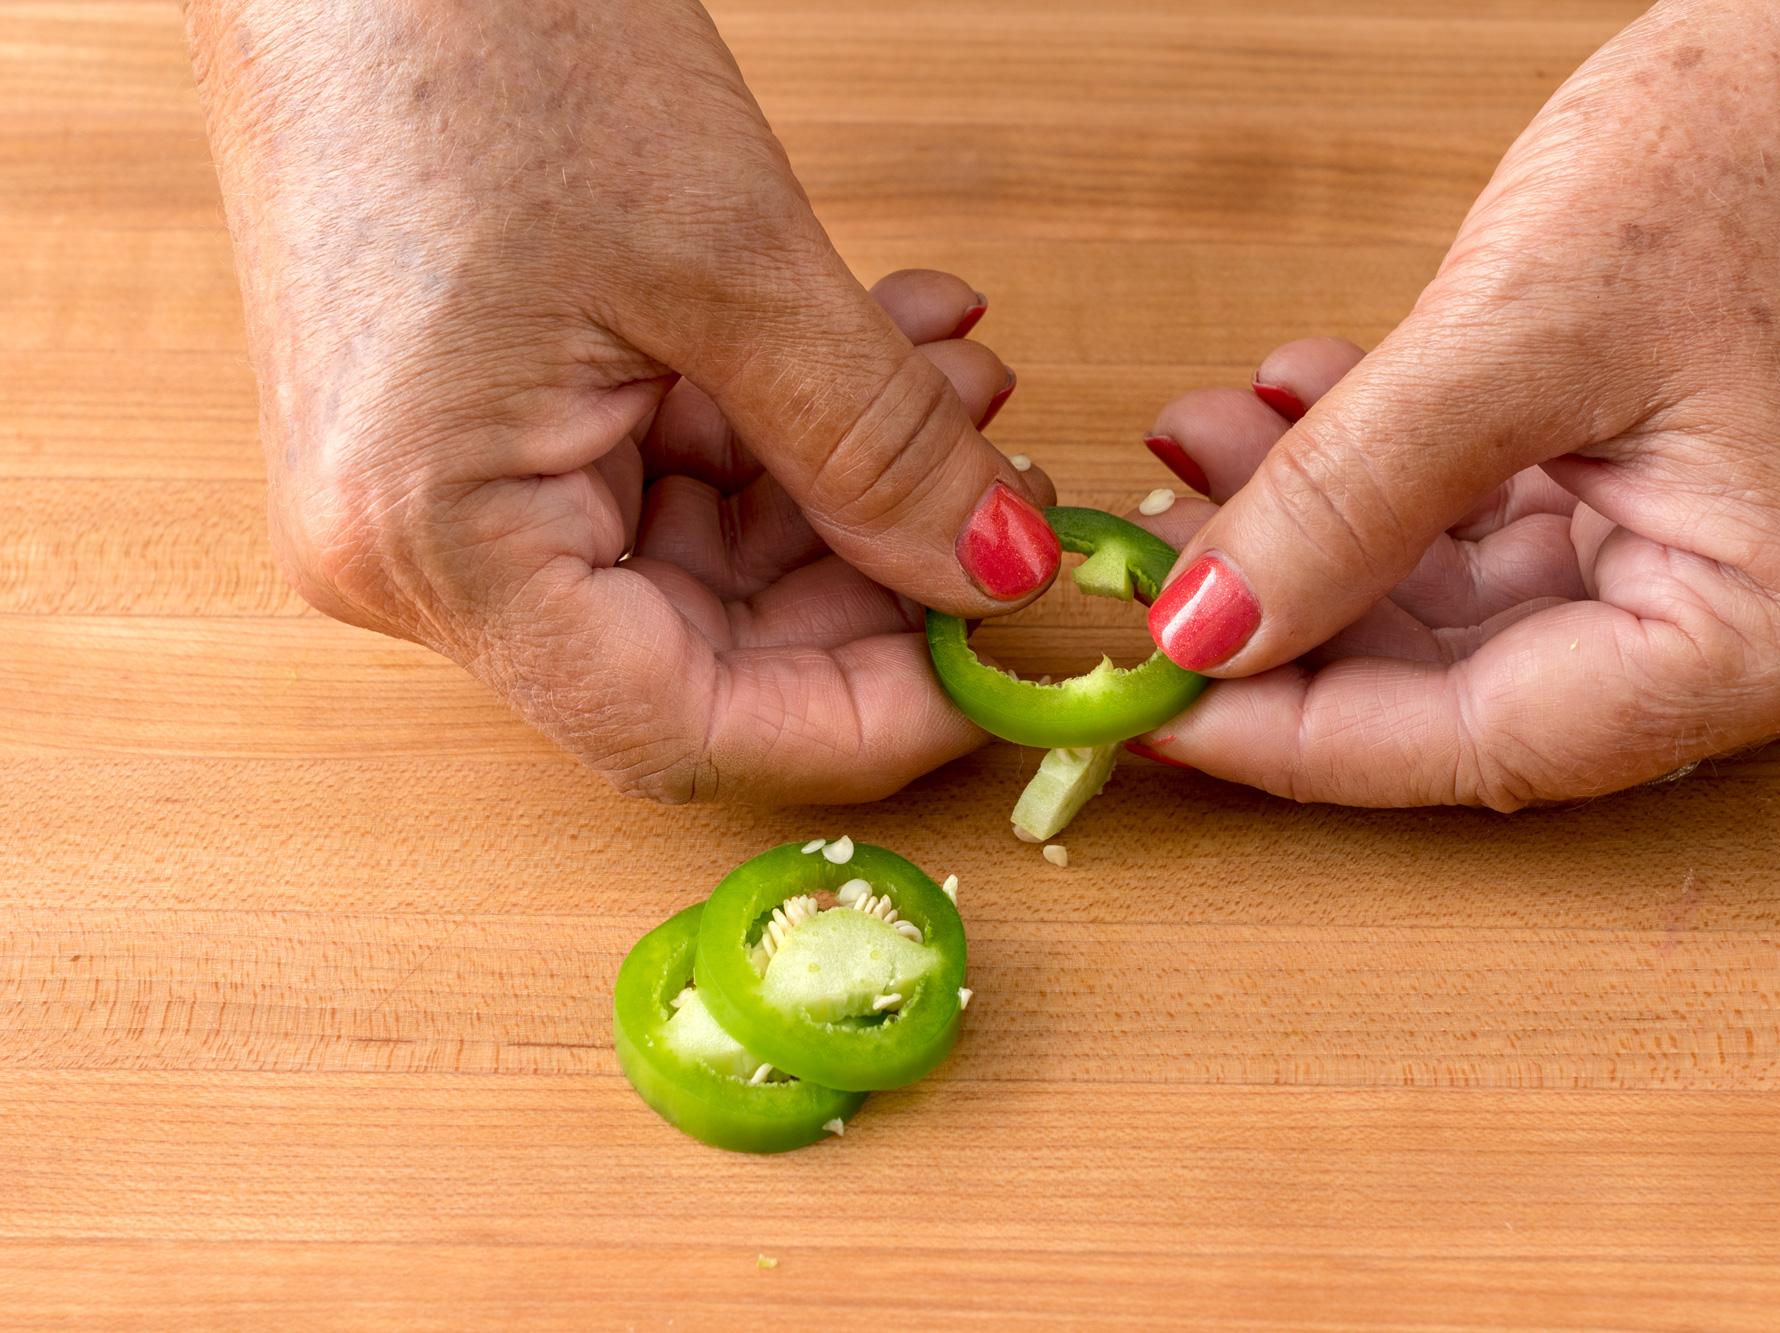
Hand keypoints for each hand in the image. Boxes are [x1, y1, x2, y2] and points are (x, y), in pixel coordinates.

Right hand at [183, 0, 1056, 801]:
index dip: (867, 719)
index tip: (1002, 666)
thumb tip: (1000, 570)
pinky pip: (666, 477)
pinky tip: (889, 348)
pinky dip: (787, 427)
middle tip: (1009, 497)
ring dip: (850, 487)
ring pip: (701, 564)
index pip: (683, 729)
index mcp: (434, 542)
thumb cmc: (476, 32)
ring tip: (961, 381)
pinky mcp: (480, 422)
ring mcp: (443, 486)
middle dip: (879, 580)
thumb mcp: (730, 259)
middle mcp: (415, 549)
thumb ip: (877, 446)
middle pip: (699, 653)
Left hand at [1129, 0, 1779, 808]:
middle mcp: (1755, 629)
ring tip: (1199, 455)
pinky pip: (1484, 530)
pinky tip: (1285, 411)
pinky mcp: (1665, 498)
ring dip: (1316, 535)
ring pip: (1456, 608)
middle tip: (1149, 571)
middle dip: (1290, 620)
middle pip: (1463, 690)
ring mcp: (1711, 563)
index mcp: (1772, 630)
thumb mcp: (1521, 330)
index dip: (1299, 735)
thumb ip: (1351, 497)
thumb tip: (1205, 629)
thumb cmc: (1763, 140)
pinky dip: (1378, 481)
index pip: (1487, 743)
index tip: (1156, 707)